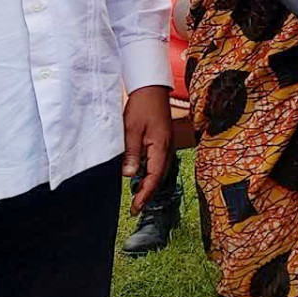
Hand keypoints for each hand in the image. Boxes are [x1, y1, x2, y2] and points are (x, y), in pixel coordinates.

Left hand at [122, 85, 173, 211]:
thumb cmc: (142, 106)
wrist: (151, 88)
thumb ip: (132, 153)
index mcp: (161, 147)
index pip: (154, 178)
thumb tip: (130, 175)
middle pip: (160, 178)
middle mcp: (168, 148)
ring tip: (138, 197)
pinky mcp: (164, 141)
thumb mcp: (131, 129)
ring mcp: (168, 144)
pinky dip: (153, 174)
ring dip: (151, 185)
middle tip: (135, 208)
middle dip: (148, 194)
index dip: (145, 195)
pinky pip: (160, 163)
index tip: (135, 208)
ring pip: (161, 171)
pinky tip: (144, 177)